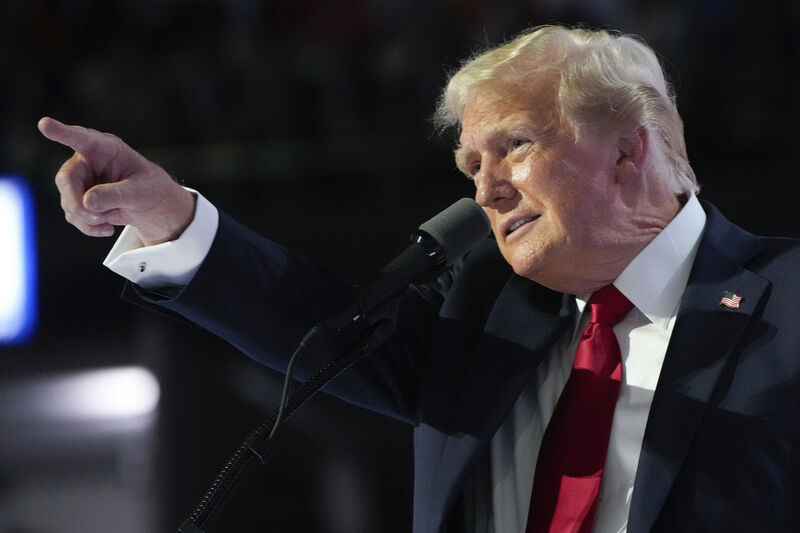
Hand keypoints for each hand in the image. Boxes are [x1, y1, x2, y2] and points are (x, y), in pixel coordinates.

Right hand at [38, 117, 195, 245]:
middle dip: (78, 203)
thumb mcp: (141, 192)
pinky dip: (89, 227)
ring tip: (113, 216)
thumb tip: (87, 202)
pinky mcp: (79, 199)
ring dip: (89, 217)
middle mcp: (88, 161)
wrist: (153, 207)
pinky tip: (107, 228)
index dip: (63, 132)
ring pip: (68, 202)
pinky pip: (73, 216)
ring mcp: (81, 181)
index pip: (82, 138)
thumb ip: (116, 195)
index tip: (45, 124)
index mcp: (106, 149)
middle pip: (66, 180)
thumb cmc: (150, 190)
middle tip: (96, 216)